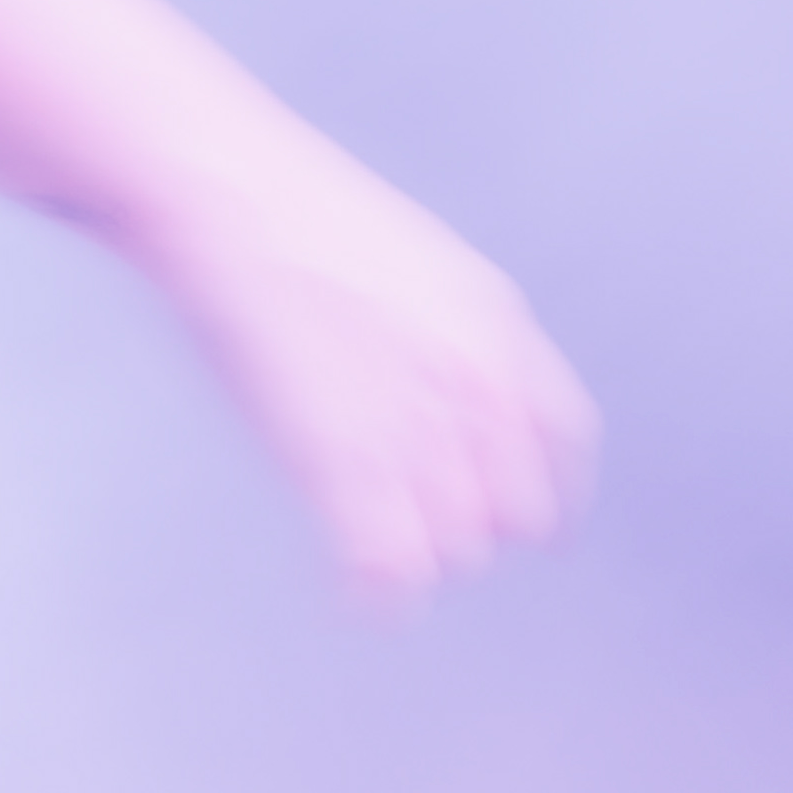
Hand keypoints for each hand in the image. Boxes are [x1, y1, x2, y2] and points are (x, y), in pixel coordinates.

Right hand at [135, 113, 596, 608]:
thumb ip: (454, 336)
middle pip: (516, 512)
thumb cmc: (293, 216)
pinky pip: (391, 574)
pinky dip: (374, 595)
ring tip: (372, 542)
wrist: (229, 196)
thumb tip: (451, 400)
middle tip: (419, 521)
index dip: (552, 492)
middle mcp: (476, 383)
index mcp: (496, 325)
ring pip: (457, 550)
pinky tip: (348, 587)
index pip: (564, 441)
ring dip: (417, 553)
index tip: (534, 525)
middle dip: (473, 522)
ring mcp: (415, 426)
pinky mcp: (348, 463)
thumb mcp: (417, 262)